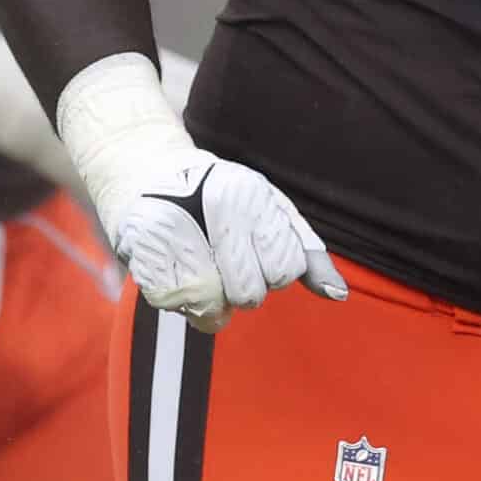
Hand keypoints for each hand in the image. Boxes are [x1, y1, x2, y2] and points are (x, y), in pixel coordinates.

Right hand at [58, 52, 344, 331]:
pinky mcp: (143, 250)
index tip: (253, 248)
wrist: (146, 174)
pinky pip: (175, 306)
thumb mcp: (269, 214)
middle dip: (240, 288)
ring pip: (211, 307)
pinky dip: (178, 299)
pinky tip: (174, 268)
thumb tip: (337, 295)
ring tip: (198, 264)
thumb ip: (306, 254)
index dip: (271, 271)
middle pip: (249, 294)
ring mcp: (177, 226)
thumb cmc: (220, 200)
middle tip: (222, 258)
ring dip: (208, 299)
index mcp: (252, 195)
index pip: (285, 271)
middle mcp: (216, 205)